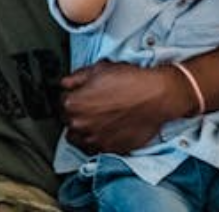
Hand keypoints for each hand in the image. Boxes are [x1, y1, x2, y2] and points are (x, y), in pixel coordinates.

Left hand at [60, 61, 186, 154]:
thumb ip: (76, 77)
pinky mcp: (108, 150)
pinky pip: (93, 149)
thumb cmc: (130, 81)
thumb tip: (65, 84)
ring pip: (77, 137)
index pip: (62, 101)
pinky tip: (104, 130)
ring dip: (83, 129)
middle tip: (93, 105)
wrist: (156, 97)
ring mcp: (93, 140)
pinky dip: (95, 141)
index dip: (74, 95)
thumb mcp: (100, 69)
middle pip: (68, 120)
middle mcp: (79, 125)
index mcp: (73, 104)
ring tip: (96, 120)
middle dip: (77, 112)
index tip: (83, 94)